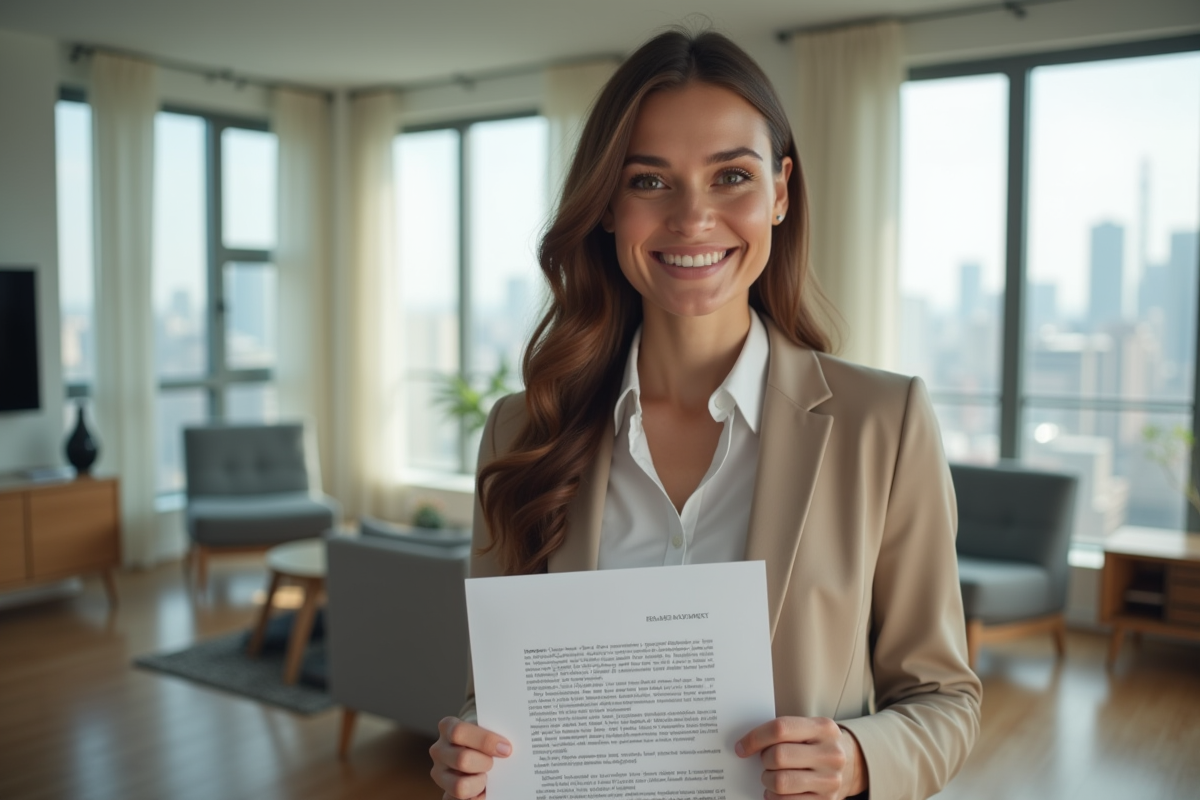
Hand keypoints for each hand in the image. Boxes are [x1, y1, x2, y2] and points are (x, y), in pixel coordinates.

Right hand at [429, 716, 511, 798]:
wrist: (478, 749)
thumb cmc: (485, 737)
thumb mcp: (487, 728)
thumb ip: (494, 732)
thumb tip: (506, 746)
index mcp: (448, 727)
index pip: (459, 732)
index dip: (485, 740)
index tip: (505, 748)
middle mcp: (439, 750)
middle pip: (462, 759)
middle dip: (485, 763)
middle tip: (493, 763)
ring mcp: (439, 774)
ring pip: (460, 786)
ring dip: (479, 783)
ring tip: (486, 777)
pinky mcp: (446, 794)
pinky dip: (476, 797)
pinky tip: (483, 790)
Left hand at [735, 716, 865, 798]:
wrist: (849, 765)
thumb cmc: (815, 745)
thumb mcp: (807, 730)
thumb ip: (782, 732)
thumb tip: (744, 744)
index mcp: (824, 728)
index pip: (780, 728)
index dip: (754, 738)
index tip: (741, 747)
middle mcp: (831, 754)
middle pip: (778, 756)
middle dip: (763, 760)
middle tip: (764, 761)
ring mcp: (831, 780)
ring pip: (780, 782)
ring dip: (766, 780)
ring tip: (769, 777)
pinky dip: (774, 798)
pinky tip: (776, 792)